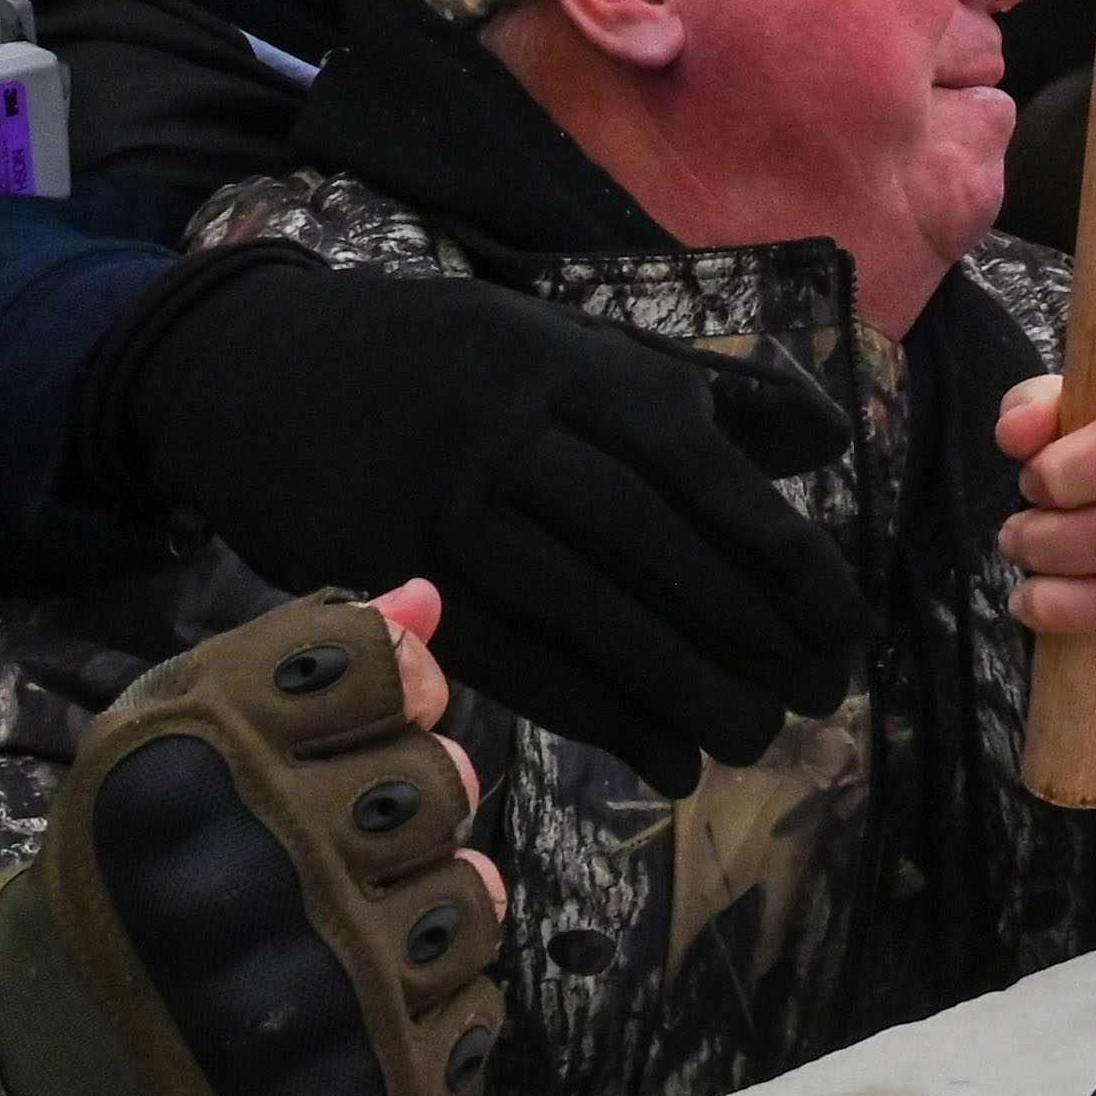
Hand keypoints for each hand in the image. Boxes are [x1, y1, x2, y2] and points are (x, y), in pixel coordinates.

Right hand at [0, 586, 508, 1095]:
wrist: (75, 1067)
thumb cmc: (140, 871)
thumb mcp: (179, 736)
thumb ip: (305, 658)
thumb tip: (429, 601)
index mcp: (194, 763)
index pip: (378, 665)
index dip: (398, 680)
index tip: (386, 706)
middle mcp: (255, 872)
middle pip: (438, 784)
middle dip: (413, 798)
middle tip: (356, 831)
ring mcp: (320, 997)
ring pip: (470, 903)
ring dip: (431, 905)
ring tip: (357, 920)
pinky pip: (476, 1011)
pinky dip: (438, 1003)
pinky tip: (367, 1002)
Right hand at [112, 251, 861, 789]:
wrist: (255, 366)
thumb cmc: (441, 362)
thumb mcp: (559, 338)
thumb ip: (692, 389)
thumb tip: (830, 438)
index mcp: (567, 361)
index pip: (696, 462)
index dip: (779, 549)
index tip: (841, 621)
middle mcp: (509, 425)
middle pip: (648, 542)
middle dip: (746, 630)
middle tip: (816, 697)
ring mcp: (439, 501)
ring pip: (583, 607)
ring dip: (680, 687)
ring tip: (751, 740)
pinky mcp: (383, 570)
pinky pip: (507, 656)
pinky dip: (595, 714)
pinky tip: (659, 756)